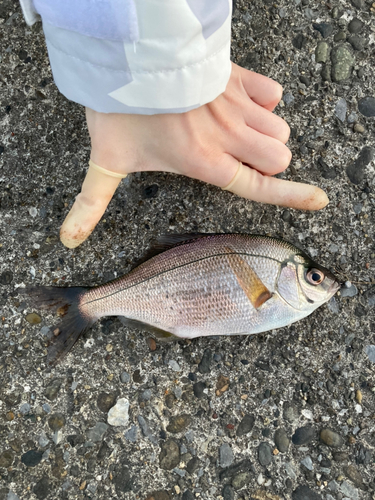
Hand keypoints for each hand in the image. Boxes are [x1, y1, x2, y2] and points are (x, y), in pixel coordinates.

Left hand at [60, 63, 327, 247]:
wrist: (126, 57)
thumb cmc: (120, 111)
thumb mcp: (105, 161)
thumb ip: (91, 204)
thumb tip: (69, 239)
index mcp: (205, 162)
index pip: (261, 186)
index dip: (294, 197)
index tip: (320, 201)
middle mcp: (229, 136)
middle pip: (280, 156)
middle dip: (269, 164)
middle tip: (240, 160)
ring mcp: (236, 105)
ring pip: (280, 128)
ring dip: (266, 137)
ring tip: (235, 134)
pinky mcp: (236, 77)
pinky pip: (274, 93)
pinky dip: (264, 103)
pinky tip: (237, 105)